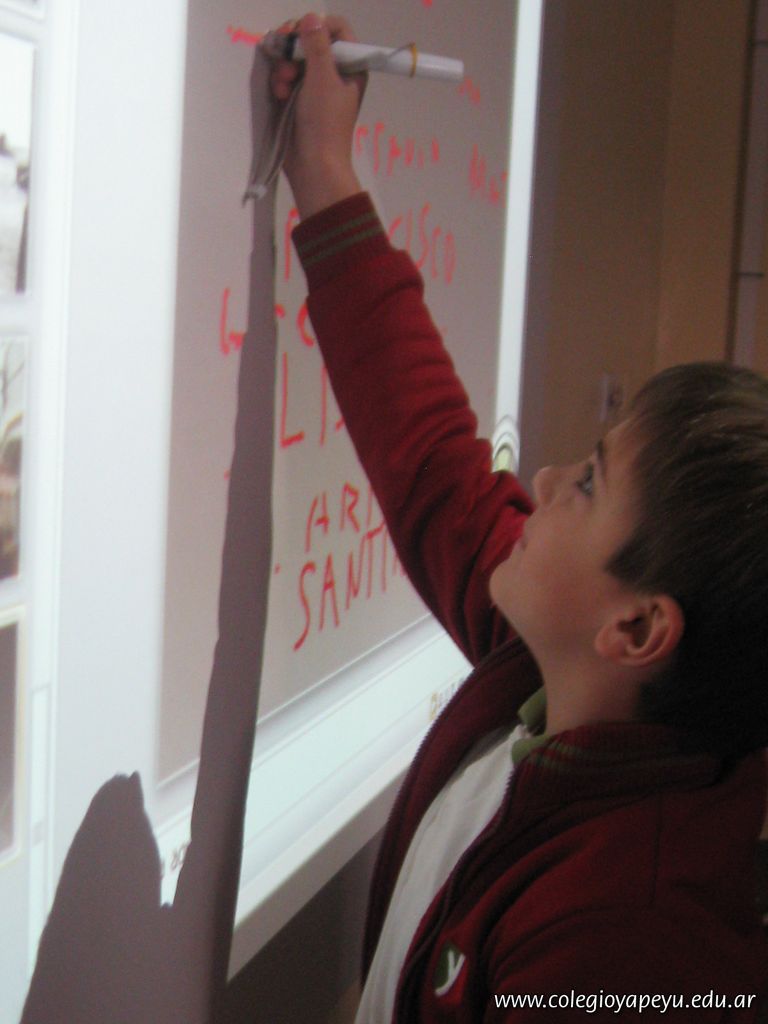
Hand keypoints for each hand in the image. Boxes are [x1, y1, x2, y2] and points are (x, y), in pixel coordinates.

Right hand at [270, 12, 364, 217]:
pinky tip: (280, 95)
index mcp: (351, 67)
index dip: (317, 25)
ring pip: (295, 59)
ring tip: (283, 86)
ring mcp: (316, 87)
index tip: (300, 32)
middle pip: (311, 41)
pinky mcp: (300, 100)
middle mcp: (335, 73)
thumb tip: (312, 17)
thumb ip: (317, 45)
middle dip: (294, 47)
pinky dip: (281, 83)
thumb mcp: (322, 79)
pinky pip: (287, 78)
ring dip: (284, 67)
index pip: (337, 29)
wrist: (314, 165)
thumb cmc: (325, 123)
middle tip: (283, 53)